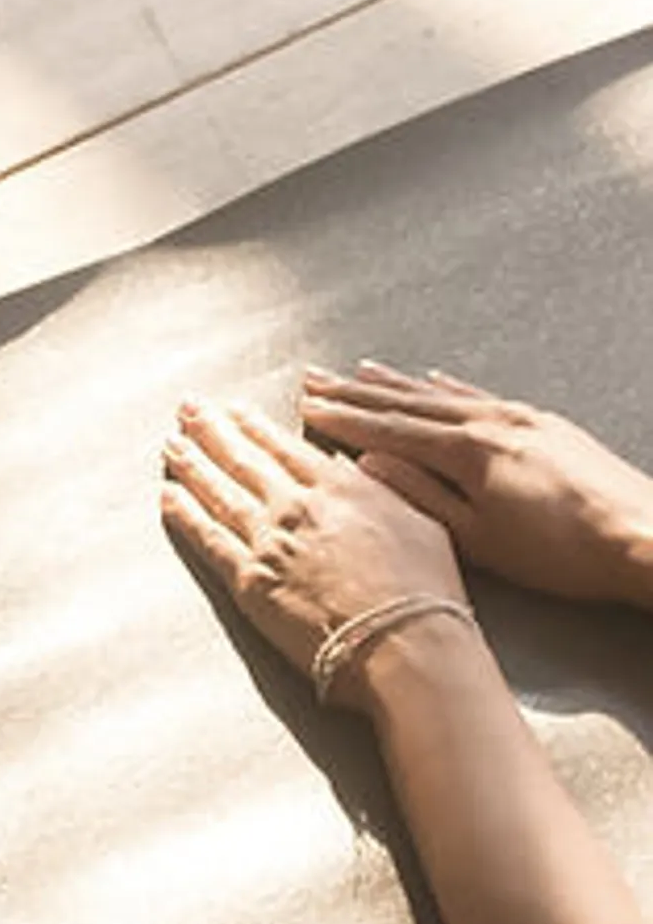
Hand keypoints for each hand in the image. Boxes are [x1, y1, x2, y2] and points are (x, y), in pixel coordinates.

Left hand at [161, 395, 466, 700]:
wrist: (405, 644)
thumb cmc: (426, 589)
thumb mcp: (419, 518)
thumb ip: (383, 486)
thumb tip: (353, 463)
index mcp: (340, 486)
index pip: (284, 447)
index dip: (253, 425)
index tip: (233, 408)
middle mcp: (297, 505)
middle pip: (244, 458)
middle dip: (212, 429)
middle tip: (187, 409)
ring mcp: (269, 541)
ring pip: (219, 491)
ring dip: (191, 463)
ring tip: (171, 443)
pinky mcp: (249, 581)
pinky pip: (208, 537)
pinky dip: (184, 512)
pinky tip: (168, 494)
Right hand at [302, 362, 652, 606]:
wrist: (643, 533)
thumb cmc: (562, 554)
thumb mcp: (481, 539)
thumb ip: (421, 498)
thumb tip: (369, 467)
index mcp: (466, 451)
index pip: (389, 430)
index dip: (343, 419)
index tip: (305, 407)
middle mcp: (487, 421)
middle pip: (407, 403)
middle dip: (355, 392)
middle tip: (313, 378)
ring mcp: (518, 417)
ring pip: (441, 394)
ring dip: (395, 383)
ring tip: (358, 369)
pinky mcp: (543, 423)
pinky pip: (479, 394)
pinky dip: (448, 387)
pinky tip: (432, 378)